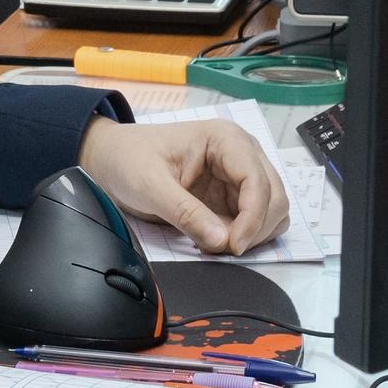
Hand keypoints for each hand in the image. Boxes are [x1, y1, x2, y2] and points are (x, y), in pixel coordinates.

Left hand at [78, 116, 289, 254]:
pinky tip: (215, 238)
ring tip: (214, 242)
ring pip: (272, 211)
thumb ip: (186, 213)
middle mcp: (241, 153)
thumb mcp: (150, 186)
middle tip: (221, 248)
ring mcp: (239, 175)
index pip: (258, 181)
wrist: (112, 159)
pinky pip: (255, 221)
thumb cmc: (128, 159)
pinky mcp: (232, 195)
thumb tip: (223, 241)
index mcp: (225, 139)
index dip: (253, 217)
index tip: (233, 246)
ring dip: (252, 234)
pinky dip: (244, 236)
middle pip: (275, 197)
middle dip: (254, 228)